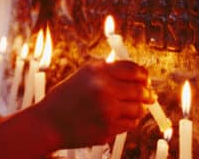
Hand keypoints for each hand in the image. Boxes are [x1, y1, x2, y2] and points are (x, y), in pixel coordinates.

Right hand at [33, 59, 154, 148]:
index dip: (143, 75)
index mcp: (97, 71)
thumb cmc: (66, 98)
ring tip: (131, 108)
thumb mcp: (84, 75)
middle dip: (147, 94)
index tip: (145, 79)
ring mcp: (107, 110)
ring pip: (139, 109)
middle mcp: (103, 89)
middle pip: (140, 90)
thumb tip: (139, 77)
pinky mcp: (108, 129)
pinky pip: (130, 124)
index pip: (133, 70)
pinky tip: (118, 118)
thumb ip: (108, 72)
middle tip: (149, 96)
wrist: (48, 122)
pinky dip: (128, 121)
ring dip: (138, 109)